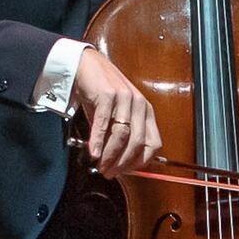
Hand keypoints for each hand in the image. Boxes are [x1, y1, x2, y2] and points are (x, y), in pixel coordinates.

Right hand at [72, 47, 162, 172]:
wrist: (84, 65)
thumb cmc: (100, 93)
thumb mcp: (116, 114)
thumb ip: (120, 135)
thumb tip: (118, 163)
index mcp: (146, 111)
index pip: (154, 144)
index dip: (140, 162)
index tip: (126, 172)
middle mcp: (139, 104)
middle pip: (138, 142)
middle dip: (123, 163)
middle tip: (110, 173)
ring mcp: (124, 98)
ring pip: (122, 135)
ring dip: (110, 155)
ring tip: (100, 165)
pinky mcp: (107, 94)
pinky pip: (104, 123)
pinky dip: (98, 141)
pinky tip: (93, 152)